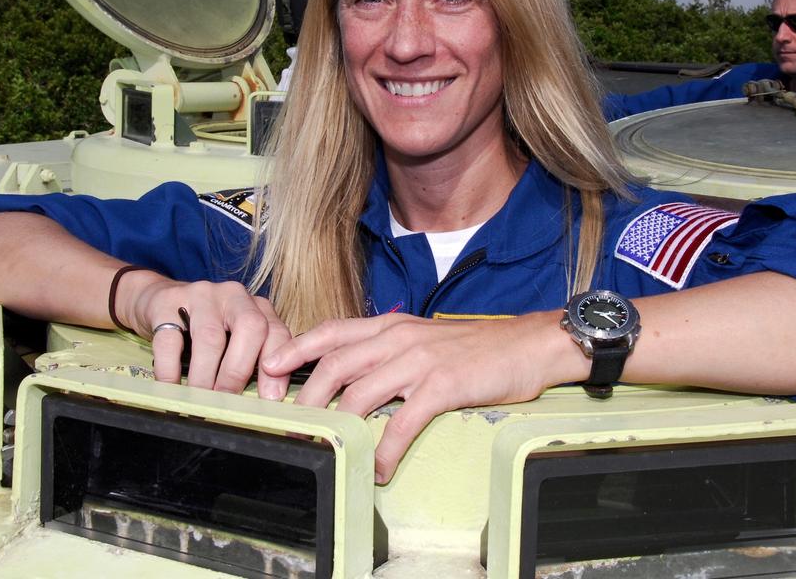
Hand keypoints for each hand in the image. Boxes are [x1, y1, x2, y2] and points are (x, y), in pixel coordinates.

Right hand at [123, 273, 292, 399]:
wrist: (159, 298)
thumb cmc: (203, 328)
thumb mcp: (233, 339)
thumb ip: (251, 361)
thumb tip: (261, 401)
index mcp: (256, 306)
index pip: (276, 333)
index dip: (277, 367)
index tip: (270, 398)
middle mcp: (234, 296)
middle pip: (250, 326)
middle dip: (240, 369)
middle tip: (227, 398)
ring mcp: (201, 296)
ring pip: (210, 336)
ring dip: (206, 375)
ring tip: (200, 399)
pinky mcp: (167, 303)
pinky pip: (170, 339)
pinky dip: (170, 368)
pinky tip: (170, 385)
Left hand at [263, 311, 575, 482]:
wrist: (527, 344)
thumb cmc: (477, 346)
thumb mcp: (425, 336)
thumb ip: (390, 348)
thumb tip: (356, 373)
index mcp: (392, 326)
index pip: (333, 331)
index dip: (297, 348)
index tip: (268, 367)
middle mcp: (399, 338)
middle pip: (335, 364)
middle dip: (306, 395)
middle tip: (292, 422)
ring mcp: (419, 361)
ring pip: (360, 392)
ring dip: (340, 425)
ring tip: (330, 449)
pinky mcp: (441, 386)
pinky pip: (402, 422)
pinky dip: (386, 449)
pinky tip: (380, 468)